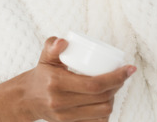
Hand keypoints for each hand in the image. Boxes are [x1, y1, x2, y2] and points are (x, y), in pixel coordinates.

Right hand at [0, 37, 135, 121]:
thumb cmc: (42, 74)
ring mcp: (64, 117)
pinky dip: (105, 112)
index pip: (94, 84)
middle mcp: (60, 102)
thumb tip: (64, 41)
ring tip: (114, 86)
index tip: (129, 68)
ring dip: (113, 99)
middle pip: (101, 98)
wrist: (27, 98)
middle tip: (122, 75)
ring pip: (101, 112)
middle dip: (117, 86)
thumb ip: (52, 45)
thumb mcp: (46, 57)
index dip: (116, 77)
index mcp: (56, 83)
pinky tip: (107, 100)